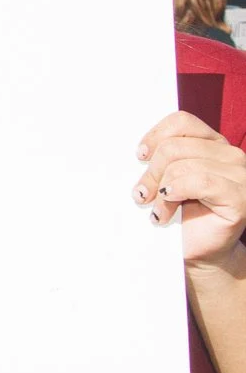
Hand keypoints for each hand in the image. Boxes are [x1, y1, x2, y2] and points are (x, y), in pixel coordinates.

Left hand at [136, 111, 245, 267]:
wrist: (199, 250)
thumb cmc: (182, 214)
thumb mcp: (169, 179)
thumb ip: (162, 159)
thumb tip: (137, 151)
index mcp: (215, 144)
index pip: (182, 122)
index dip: (156, 136)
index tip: (140, 157)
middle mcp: (232, 156)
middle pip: (175, 146)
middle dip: (151, 172)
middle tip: (141, 194)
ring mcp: (241, 176)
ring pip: (183, 165)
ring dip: (160, 190)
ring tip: (155, 210)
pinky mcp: (240, 197)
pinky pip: (199, 182)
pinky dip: (175, 195)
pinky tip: (164, 212)